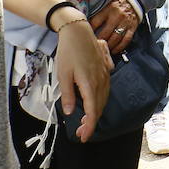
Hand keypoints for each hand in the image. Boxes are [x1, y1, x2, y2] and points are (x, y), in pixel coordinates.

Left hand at [53, 19, 111, 141]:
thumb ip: (68, 94)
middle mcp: (101, 81)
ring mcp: (105, 75)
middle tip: (80, 132)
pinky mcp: (105, 70)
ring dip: (95, 113)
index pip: (92, 111)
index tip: (83, 137)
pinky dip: (99, 101)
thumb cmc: (68, 51)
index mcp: (90, 84)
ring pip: (103, 99)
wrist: (78, 31)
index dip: (89, 127)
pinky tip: (93, 103)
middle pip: (99, 107)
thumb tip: (71, 112)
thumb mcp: (63, 74)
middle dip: (91, 123)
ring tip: (84, 121)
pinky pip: (105, 90)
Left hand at [90, 0, 140, 55]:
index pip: (96, 22)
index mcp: (108, 9)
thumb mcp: (106, 5)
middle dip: (99, 41)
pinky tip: (114, 50)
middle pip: (105, 33)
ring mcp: (125, 22)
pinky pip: (126, 39)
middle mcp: (116, 16)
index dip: (90, 31)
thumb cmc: (117, 4)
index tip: (86, 36)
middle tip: (94, 47)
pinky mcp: (132, 27)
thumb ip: (98, 14)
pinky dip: (120, 47)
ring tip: (104, 50)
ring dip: (109, 46)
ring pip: (116, 38)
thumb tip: (86, 24)